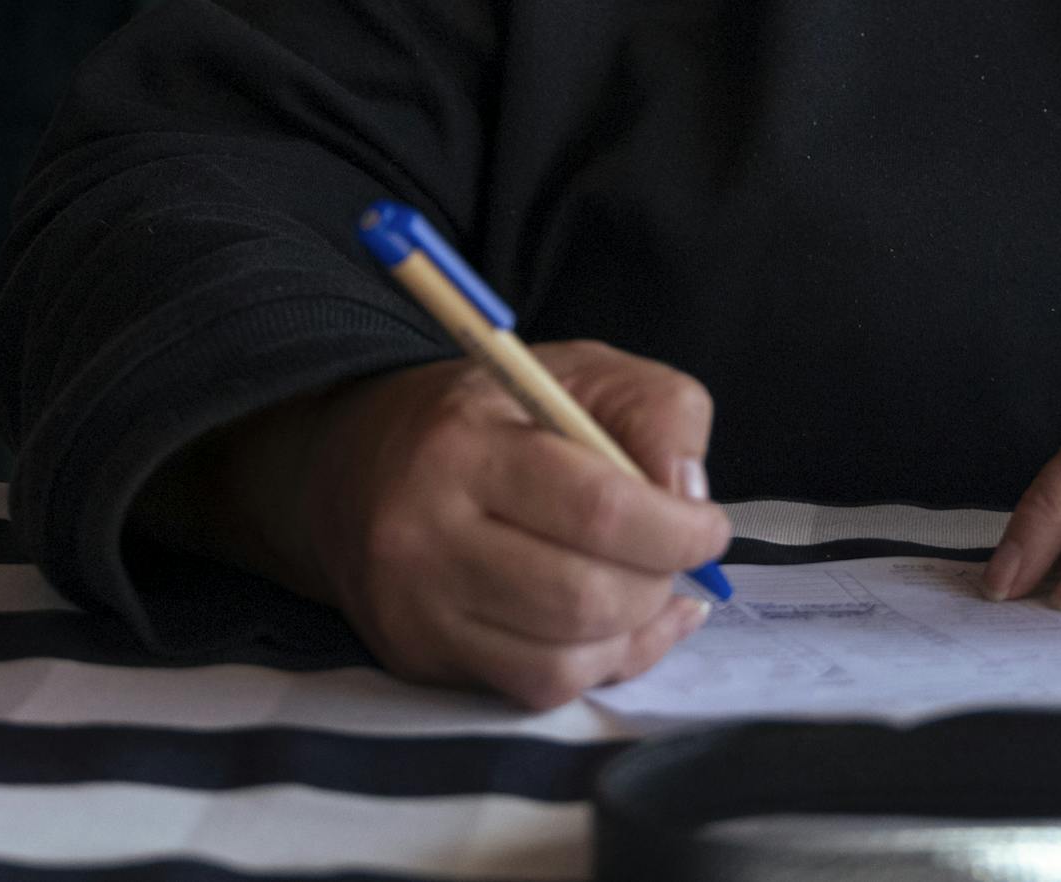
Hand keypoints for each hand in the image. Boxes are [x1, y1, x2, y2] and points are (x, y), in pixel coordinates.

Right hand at [223, 342, 730, 708]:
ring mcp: (416, 607)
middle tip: (673, 558)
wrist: (352, 463)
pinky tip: (615, 628)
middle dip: (656, 585)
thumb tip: (690, 500)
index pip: (597, 509)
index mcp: (464, 444)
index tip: (708, 527)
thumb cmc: (490, 413)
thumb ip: (657, 410)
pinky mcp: (417, 657)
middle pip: (582, 598)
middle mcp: (425, 533)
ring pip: (562, 661)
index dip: (675, 531)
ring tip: (643, 588)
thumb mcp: (578, 371)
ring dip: (631, 631)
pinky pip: (534, 690)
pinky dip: (596, 666)